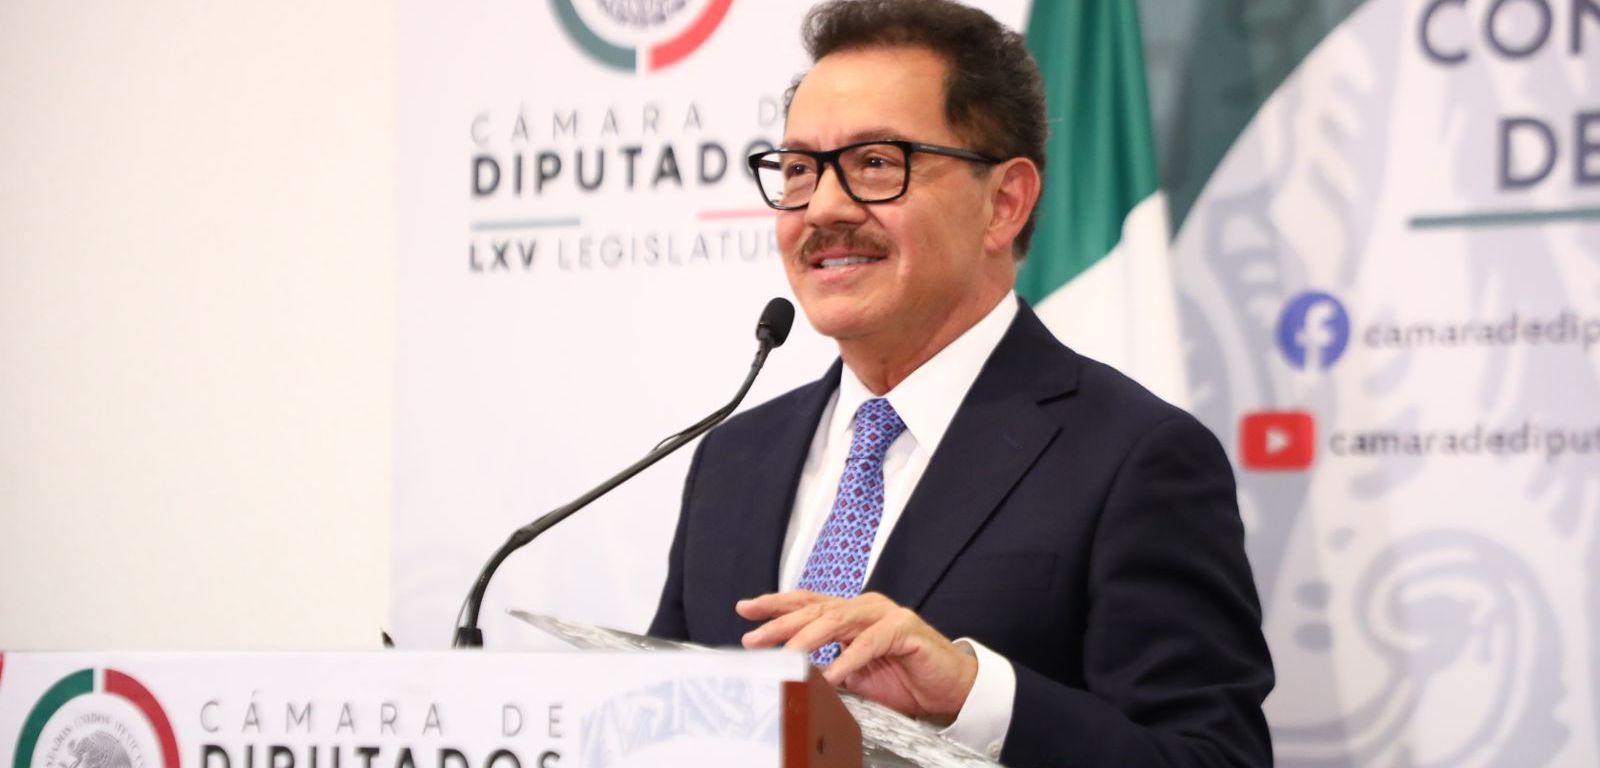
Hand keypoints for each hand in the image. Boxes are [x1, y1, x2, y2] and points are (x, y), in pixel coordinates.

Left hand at [737, 590, 977, 722]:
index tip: (744, 609)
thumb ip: (825, 668)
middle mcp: (864, 607)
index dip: (776, 605)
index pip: (807, 604)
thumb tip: (789, 673)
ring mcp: (884, 614)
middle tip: (754, 637)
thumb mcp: (854, 675)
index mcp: (850, 614)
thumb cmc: (903, 680)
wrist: (949, 689)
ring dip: (808, 639)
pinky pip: (870, 643)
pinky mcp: (904, 630)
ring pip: (838, 620)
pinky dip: (849, 660)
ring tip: (785, 656)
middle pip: (815, 609)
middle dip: (781, 622)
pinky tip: (832, 675)